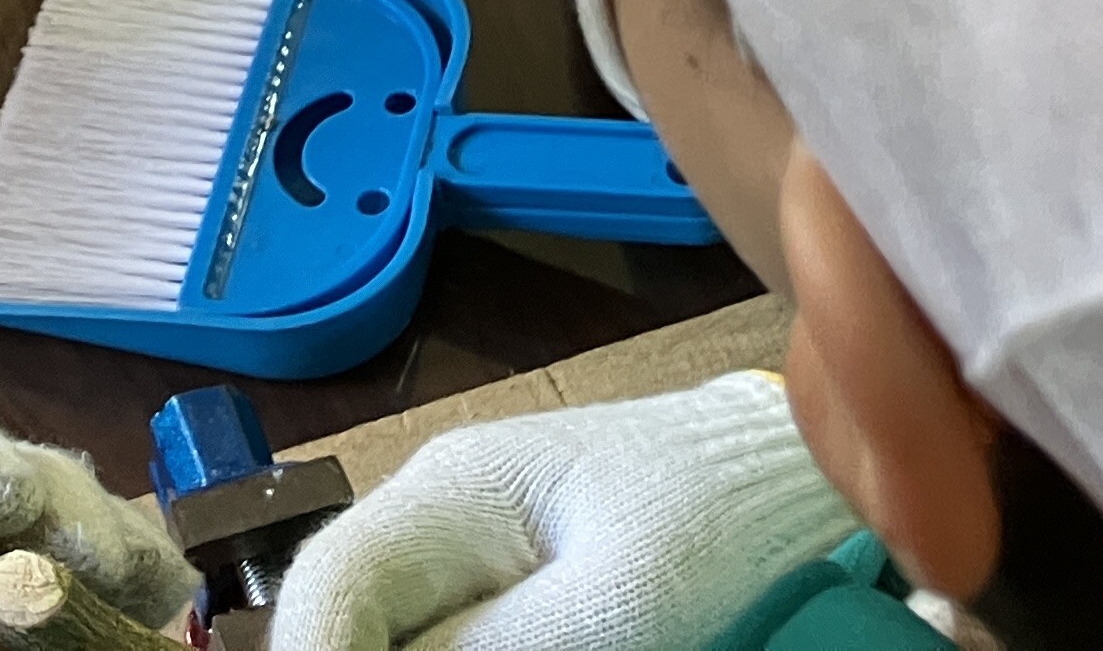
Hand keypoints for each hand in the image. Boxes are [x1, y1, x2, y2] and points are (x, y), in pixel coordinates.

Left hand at [0, 414, 195, 650]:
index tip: (15, 492)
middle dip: (52, 498)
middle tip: (101, 555)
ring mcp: (9, 616)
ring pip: (49, 522)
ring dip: (102, 530)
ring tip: (144, 578)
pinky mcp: (73, 628)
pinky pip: (100, 572)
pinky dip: (135, 567)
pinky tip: (161, 590)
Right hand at [269, 376, 858, 650]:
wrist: (770, 471)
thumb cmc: (711, 519)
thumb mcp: (619, 603)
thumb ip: (503, 645)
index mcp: (448, 492)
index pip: (332, 582)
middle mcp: (431, 510)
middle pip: (348, 612)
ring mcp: (459, 543)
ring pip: (387, 625)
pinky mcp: (497, 578)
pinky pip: (440, 630)